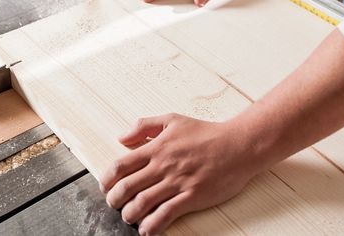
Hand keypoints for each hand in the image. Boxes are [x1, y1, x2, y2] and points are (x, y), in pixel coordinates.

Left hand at [100, 113, 259, 234]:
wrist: (239, 145)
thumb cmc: (207, 133)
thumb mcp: (172, 119)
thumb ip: (144, 126)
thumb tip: (122, 138)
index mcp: (157, 148)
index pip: (121, 165)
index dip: (107, 179)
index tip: (105, 186)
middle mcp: (163, 166)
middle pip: (127, 187)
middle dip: (114, 199)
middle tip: (113, 204)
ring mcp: (177, 182)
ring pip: (143, 202)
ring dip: (130, 214)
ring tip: (128, 217)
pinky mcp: (192, 196)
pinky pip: (167, 213)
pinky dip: (153, 224)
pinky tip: (147, 229)